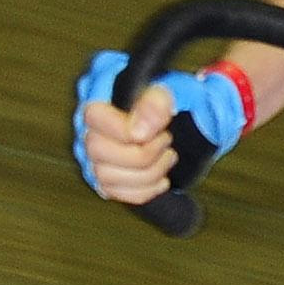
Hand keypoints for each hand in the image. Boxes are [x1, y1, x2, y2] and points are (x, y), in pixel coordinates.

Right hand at [71, 51, 246, 203]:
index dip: (124, 129)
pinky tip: (161, 178)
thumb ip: (158, 102)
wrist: (194, 122)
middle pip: (96, 149)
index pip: (93, 115)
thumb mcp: (179, 90)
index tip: (159, 131)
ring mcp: (93, 151)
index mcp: (101, 91)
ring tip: (168, 156)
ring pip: (105, 175)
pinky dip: (145, 190)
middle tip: (167, 140)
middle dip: (142, 153)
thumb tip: (139, 132)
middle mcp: (89, 123)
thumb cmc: (182, 100)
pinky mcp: (104, 176)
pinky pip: (114, 193)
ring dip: (148, 172)